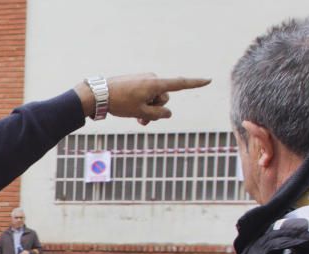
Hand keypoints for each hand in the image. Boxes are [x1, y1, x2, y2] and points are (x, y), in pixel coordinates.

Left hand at [79, 74, 209, 124]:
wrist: (98, 94)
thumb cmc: (120, 103)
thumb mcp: (142, 113)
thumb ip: (159, 114)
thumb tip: (168, 113)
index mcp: (156, 84)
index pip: (180, 84)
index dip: (195, 84)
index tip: (209, 80)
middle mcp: (152, 79)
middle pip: (164, 99)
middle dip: (156, 110)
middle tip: (142, 120)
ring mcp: (144, 80)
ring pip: (154, 99)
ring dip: (148, 109)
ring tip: (135, 117)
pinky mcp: (137, 82)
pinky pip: (146, 95)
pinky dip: (143, 104)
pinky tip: (132, 111)